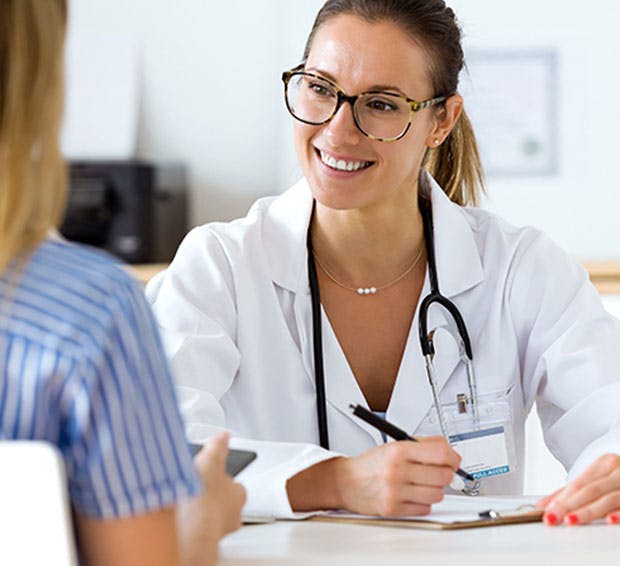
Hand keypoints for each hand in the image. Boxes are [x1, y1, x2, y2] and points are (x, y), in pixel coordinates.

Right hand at [177, 433, 245, 565]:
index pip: (236, 485)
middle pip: (226, 503)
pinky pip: (200, 529)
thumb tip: (223, 435)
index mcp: (239, 494)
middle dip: (213, 497)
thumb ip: (217, 446)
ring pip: (214, 518)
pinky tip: (182, 517)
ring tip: (187, 502)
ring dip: (203, 511)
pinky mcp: (204, 539)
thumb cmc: (205, 496)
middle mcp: (234, 515)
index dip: (223, 479)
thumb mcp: (210, 460)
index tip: (212, 476)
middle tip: (198, 489)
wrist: (191, 526)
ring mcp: (220, 529)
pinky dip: (192, 523)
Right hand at [336, 436, 460, 515]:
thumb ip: (423, 445)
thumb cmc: (372, 464)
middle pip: (443, 475)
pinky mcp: (394, 509)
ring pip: (437, 494)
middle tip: (439, 471)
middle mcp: (397, 470)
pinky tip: (413, 494)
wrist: (346, 481)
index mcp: (398, 450)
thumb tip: (451, 453)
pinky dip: (423, 502)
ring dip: (435, 489)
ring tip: (423, 483)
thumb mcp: (394, 444)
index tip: (454, 459)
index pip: (440, 452)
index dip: (453, 456)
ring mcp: (395, 491)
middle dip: (445, 473)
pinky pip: (425, 508)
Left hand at [537, 453, 619, 525]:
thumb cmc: (618, 477)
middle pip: (590, 490)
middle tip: (553, 517)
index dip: (562, 498)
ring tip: (571, 520)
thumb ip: (570, 492)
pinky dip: (619, 514)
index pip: (578, 483)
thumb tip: (543, 505)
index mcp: (605, 463)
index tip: (547, 511)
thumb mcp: (596, 478)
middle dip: (569, 506)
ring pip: (607, 499)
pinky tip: (609, 520)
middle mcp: (619, 471)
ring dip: (588, 512)